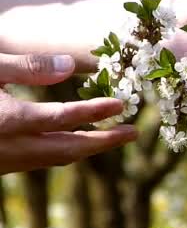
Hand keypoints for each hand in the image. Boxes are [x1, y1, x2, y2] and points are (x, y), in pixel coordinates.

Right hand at [0, 53, 137, 173]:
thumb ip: (28, 67)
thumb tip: (69, 64)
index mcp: (9, 120)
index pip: (61, 118)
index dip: (93, 111)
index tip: (120, 105)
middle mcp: (10, 147)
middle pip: (66, 149)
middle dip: (103, 142)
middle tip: (133, 132)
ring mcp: (5, 159)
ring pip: (54, 158)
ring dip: (87, 147)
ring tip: (115, 136)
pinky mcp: (1, 163)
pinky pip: (40, 160)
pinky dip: (66, 149)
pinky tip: (81, 140)